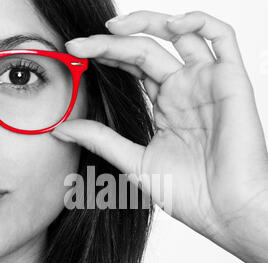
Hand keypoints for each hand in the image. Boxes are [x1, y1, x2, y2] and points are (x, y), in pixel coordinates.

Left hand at [51, 10, 267, 260]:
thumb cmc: (188, 193)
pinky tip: (170, 26)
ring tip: (114, 28)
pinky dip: (198, 22)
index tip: (74, 54)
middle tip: (81, 45)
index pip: (133, 67)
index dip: (105, 56)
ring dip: (149, 22)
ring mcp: (207, 84)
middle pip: (148, 49)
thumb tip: (60, 128)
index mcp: (165, 107)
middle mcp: (185, 91)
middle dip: (112, 42)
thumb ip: (100, 140)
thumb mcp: (134, 161)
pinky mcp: (230, 82)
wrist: (223, 212)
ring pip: (182, 34)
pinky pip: (221, 37)